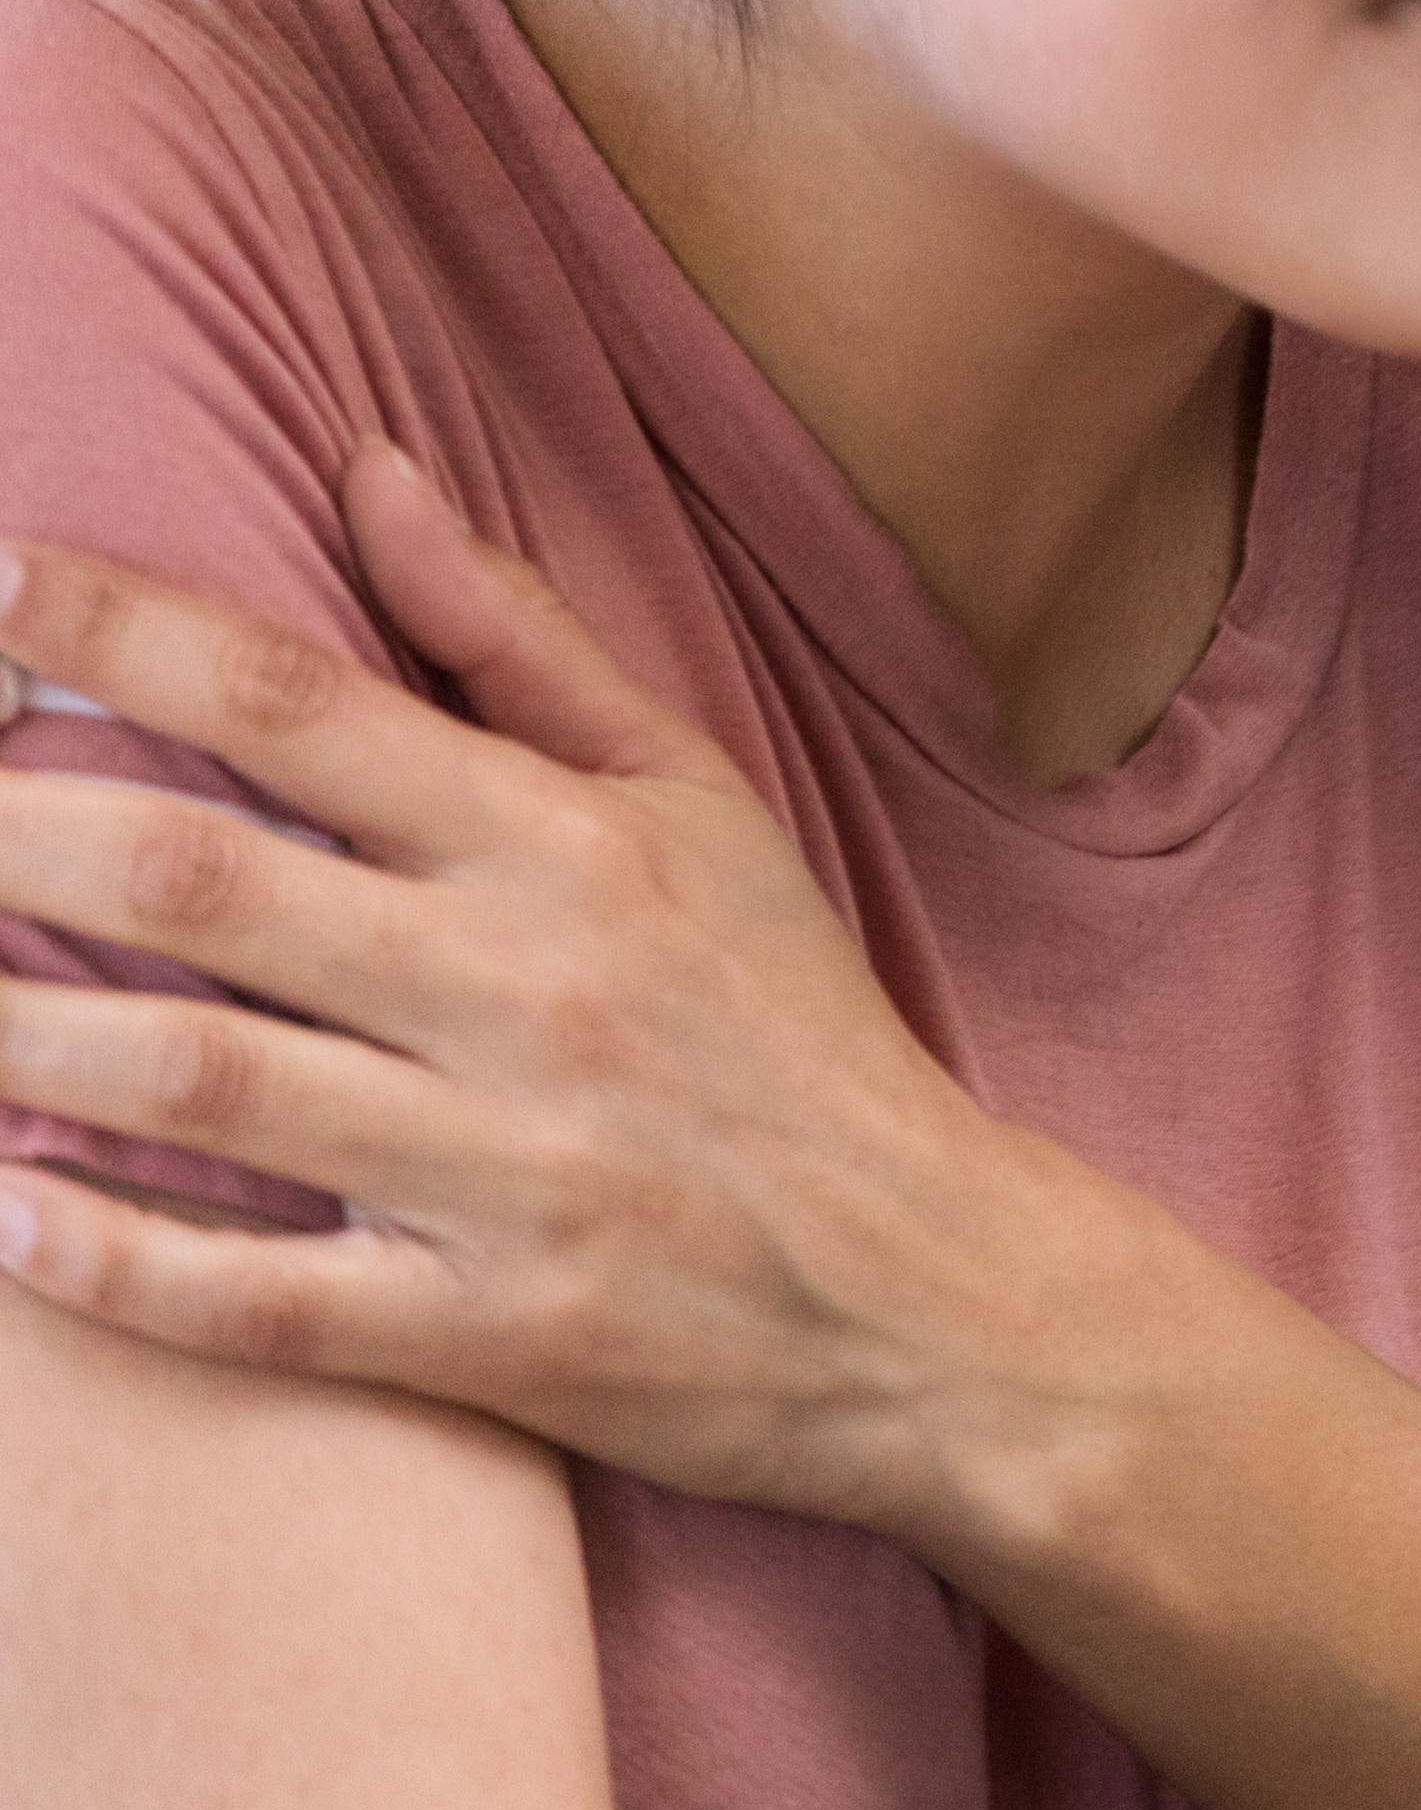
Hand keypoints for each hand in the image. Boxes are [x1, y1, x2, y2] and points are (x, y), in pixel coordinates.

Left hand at [0, 448, 1171, 1547]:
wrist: (938, 1293)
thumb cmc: (793, 1027)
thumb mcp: (699, 805)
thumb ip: (521, 647)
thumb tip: (371, 475)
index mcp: (571, 845)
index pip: (305, 705)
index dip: (118, 637)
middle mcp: (528, 989)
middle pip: (202, 882)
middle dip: (7, 830)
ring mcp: (502, 1168)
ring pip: (196, 1082)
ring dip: (13, 1042)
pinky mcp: (484, 1334)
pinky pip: (252, 1297)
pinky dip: (106, 1263)